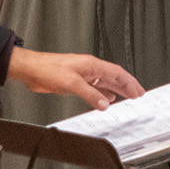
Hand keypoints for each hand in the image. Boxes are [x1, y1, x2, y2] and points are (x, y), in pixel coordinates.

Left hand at [7, 48, 143, 110]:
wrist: (31, 69)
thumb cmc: (47, 68)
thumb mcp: (72, 83)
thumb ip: (90, 94)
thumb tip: (104, 103)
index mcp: (92, 65)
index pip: (117, 73)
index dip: (130, 83)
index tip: (138, 91)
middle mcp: (89, 69)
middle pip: (113, 77)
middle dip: (127, 86)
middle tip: (137, 95)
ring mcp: (82, 75)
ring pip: (105, 83)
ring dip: (116, 90)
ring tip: (126, 98)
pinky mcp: (75, 82)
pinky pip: (94, 88)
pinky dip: (102, 94)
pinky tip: (105, 99)